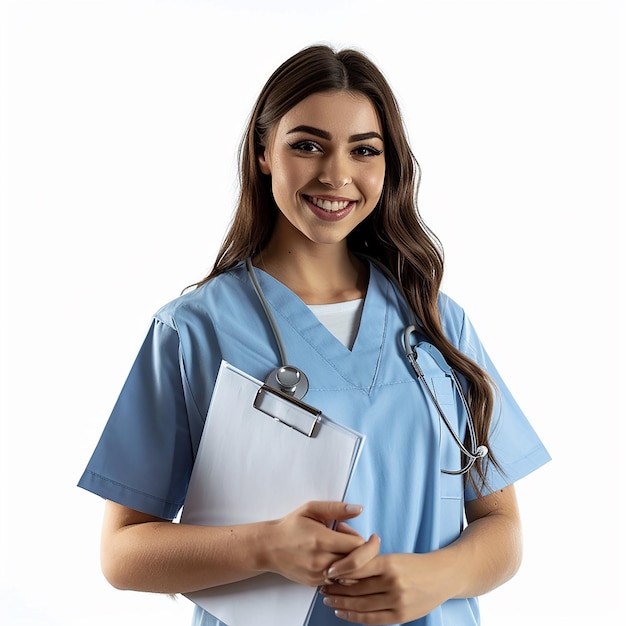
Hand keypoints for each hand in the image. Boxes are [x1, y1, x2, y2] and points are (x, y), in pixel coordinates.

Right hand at [261, 501, 366, 586]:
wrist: (269, 547)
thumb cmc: (291, 526)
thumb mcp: (311, 509)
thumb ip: (336, 508)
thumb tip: (359, 509)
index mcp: (321, 540)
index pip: (358, 547)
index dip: (363, 539)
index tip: (358, 533)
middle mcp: (321, 561)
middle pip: (359, 564)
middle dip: (364, 553)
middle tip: (357, 543)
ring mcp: (318, 575)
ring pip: (351, 576)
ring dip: (355, 564)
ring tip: (343, 549)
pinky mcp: (316, 583)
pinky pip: (340, 581)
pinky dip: (344, 572)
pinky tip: (335, 558)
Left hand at [320, 552, 449, 623]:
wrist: (442, 576)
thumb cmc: (413, 564)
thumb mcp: (392, 555)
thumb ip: (368, 554)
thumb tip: (343, 537)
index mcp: (388, 563)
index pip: (356, 567)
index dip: (338, 571)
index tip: (326, 572)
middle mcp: (392, 582)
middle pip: (356, 588)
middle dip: (336, 589)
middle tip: (322, 588)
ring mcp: (397, 600)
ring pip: (361, 604)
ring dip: (341, 603)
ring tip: (329, 600)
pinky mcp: (401, 615)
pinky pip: (372, 618)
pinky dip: (354, 616)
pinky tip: (343, 613)